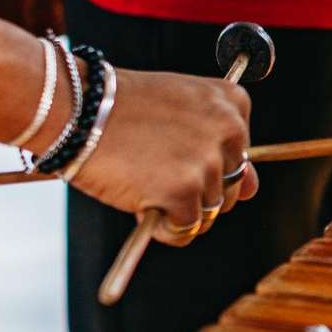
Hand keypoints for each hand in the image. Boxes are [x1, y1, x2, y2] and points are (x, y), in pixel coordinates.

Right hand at [59, 68, 258, 245]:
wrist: (77, 108)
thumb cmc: (122, 109)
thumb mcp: (182, 114)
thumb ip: (223, 149)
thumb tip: (253, 189)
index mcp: (232, 102)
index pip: (240, 154)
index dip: (205, 161)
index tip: (176, 148)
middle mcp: (229, 130)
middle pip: (229, 187)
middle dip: (194, 190)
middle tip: (154, 168)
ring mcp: (208, 162)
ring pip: (208, 212)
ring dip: (177, 209)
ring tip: (143, 179)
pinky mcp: (184, 192)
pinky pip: (185, 229)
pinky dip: (163, 227)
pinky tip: (140, 200)